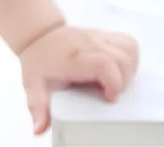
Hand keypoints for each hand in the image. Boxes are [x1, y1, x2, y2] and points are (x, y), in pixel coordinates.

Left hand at [19, 24, 139, 135]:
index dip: (113, 82)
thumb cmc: (39, 60)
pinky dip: (130, 57)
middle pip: (121, 59)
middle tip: (107, 92)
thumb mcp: (34, 84)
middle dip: (123, 81)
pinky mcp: (104, 35)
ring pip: (128, 49)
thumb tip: (38, 129)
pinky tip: (117, 69)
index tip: (108, 97)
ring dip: (128, 69)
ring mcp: (97, 37)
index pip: (103, 63)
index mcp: (73, 58)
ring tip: (113, 81)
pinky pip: (127, 43)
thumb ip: (38, 106)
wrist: (38, 36)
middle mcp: (87, 44)